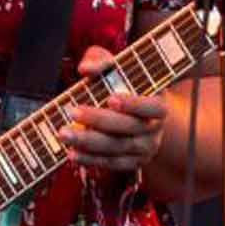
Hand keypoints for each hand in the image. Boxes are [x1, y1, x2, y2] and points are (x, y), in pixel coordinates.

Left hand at [59, 47, 168, 173]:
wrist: (138, 116)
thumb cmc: (124, 85)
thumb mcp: (117, 68)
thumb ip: (102, 61)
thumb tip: (85, 69)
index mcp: (159, 105)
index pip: (152, 107)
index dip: (134, 104)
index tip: (110, 98)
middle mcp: (155, 129)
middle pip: (129, 128)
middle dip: (99, 121)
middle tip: (73, 112)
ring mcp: (145, 149)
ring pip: (118, 148)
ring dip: (89, 143)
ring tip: (65, 134)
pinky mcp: (132, 163)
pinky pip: (111, 164)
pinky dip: (91, 160)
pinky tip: (72, 153)